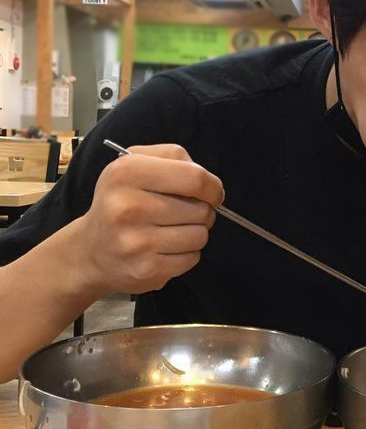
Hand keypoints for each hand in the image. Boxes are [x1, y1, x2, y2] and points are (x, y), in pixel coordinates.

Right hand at [75, 144, 223, 294]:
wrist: (90, 250)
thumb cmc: (122, 200)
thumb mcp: (136, 164)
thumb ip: (174, 159)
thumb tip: (212, 186)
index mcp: (126, 172)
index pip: (195, 177)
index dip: (212, 186)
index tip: (211, 193)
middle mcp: (127, 206)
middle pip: (201, 209)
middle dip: (202, 211)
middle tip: (183, 213)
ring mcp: (136, 242)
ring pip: (200, 235)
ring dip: (195, 233)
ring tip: (172, 230)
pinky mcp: (146, 269)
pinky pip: (192, 258)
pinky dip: (186, 254)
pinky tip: (165, 248)